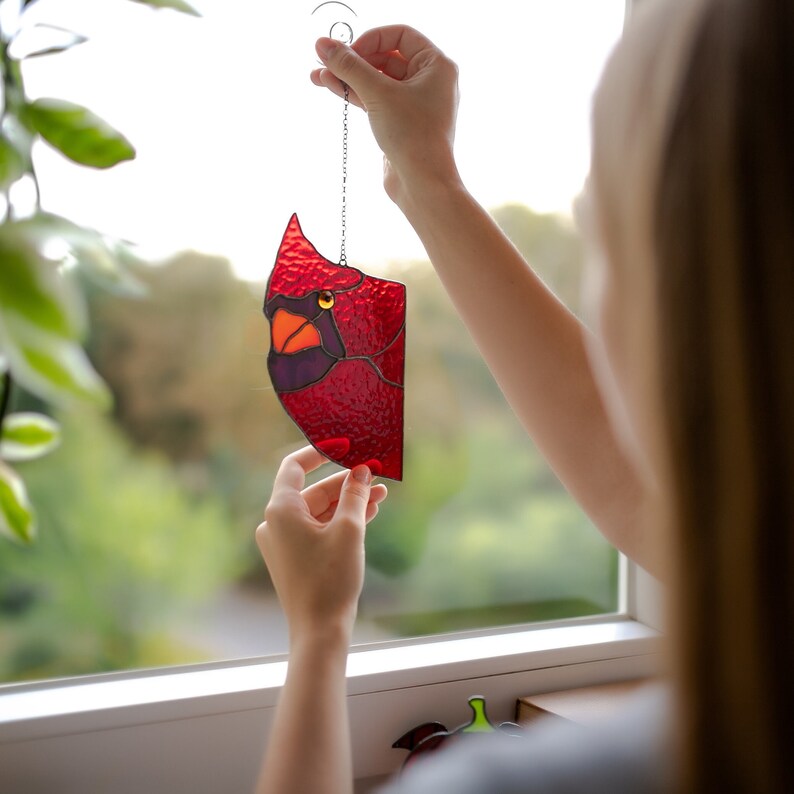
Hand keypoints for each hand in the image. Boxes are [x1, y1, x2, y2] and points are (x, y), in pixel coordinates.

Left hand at [256, 446, 387, 642]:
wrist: (320, 630)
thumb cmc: (331, 579)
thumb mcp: (349, 530)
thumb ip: (355, 495)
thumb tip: (362, 471)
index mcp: (280, 510)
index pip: (295, 465)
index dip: (320, 450)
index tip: (344, 443)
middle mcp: (276, 522)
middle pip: (313, 489)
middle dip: (347, 482)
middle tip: (375, 472)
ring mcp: (284, 541)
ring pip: (320, 510)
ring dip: (349, 501)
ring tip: (381, 493)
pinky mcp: (295, 557)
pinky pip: (319, 528)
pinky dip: (341, 520)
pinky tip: (370, 512)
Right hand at [311, 25, 461, 205]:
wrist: (422, 184)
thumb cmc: (413, 137)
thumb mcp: (378, 94)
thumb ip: (349, 66)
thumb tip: (323, 45)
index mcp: (436, 66)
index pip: (400, 35)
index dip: (371, 39)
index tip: (349, 52)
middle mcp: (429, 82)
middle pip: (385, 57)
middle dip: (354, 60)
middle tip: (325, 60)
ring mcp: (414, 104)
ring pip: (377, 81)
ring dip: (348, 77)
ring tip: (318, 75)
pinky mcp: (400, 123)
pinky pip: (375, 100)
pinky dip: (355, 94)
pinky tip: (330, 86)